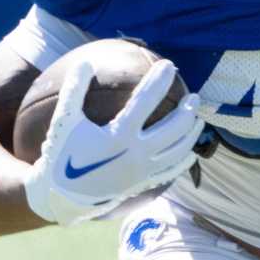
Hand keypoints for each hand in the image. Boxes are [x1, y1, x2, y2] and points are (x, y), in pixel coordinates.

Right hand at [22, 58, 203, 224]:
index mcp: (118, 135)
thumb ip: (74, 92)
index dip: (159, 80)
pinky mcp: (143, 184)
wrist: (61, 197)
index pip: (146, 100)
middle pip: (174, 127)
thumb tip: (84, 62)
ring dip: (192, 133)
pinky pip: (171, 171)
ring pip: (179, 149)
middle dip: (188, 109)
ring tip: (198, 118)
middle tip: (194, 95)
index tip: (168, 65)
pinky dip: (184, 160)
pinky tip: (191, 152)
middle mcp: (136, 153)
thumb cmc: (61, 155)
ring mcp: (143, 170)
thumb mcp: (63, 122)